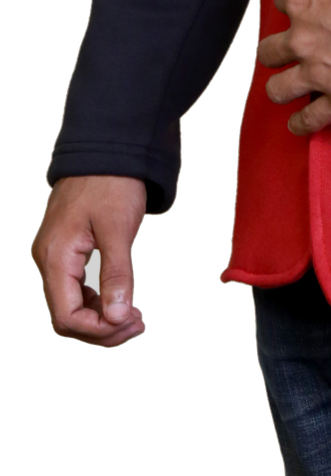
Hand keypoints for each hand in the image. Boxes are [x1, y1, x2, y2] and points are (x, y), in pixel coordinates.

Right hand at [31, 174, 148, 345]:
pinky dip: (96, 299)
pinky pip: (74, 287)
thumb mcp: (118, 229)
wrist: (106, 146)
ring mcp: (55, 254)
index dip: (98, 329)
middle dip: (101, 327)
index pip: (66, 316)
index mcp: (55, 257)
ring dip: (99, 316)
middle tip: (137, 324)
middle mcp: (48, 260)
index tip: (131, 323)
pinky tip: (118, 300)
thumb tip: (117, 318)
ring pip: (70, 303)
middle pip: (66, 315)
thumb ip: (116, 275)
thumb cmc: (112, 182)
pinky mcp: (66, 249)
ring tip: (133, 317)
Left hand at [258, 0, 330, 135]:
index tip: (304, 6)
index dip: (294, 1)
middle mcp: (302, 39)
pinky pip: (309, 121)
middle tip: (291, 49)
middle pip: (270, 50)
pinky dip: (302, 124)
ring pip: (279, 89)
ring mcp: (317, 73)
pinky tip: (300, 122)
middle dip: (277, 50)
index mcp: (303, 1)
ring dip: (282, 88)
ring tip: (288, 87)